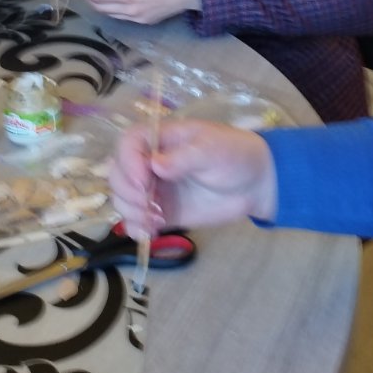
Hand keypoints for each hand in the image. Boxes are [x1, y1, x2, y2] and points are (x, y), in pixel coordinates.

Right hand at [111, 119, 277, 237]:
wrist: (255, 184)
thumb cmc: (234, 155)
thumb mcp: (212, 149)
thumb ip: (184, 157)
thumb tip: (155, 165)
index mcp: (161, 139)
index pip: (128, 144)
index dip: (128, 162)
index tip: (145, 181)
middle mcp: (151, 164)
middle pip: (118, 174)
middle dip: (128, 191)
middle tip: (151, 203)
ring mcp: (155, 190)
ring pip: (123, 200)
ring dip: (132, 212)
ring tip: (157, 219)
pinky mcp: (162, 213)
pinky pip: (136, 222)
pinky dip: (137, 229)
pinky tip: (152, 232)